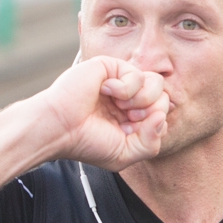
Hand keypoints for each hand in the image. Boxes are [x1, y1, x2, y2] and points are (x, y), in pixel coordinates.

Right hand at [37, 55, 169, 172]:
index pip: (161, 115)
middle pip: (163, 98)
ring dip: (141, 100)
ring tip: (120, 106)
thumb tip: (161, 117)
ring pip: (157, 83)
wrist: (60, 129)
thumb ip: (151, 142)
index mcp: (132, 118)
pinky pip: (138, 75)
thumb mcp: (125, 154)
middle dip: (150, 113)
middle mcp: (129, 99)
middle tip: (127, 118)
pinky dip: (124, 89)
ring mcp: (121, 82)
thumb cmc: (86, 142)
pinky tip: (105, 92)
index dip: (153, 126)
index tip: (130, 132)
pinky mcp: (112, 67)